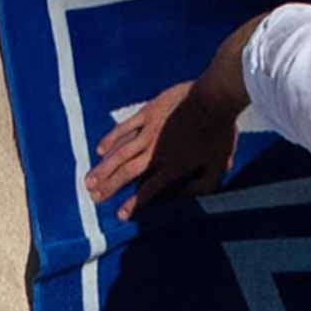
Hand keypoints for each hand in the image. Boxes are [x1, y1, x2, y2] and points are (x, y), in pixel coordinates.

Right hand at [85, 82, 237, 219]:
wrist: (215, 96)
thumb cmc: (221, 131)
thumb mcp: (218, 165)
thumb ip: (202, 186)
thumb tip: (188, 200)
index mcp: (174, 166)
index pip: (148, 190)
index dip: (133, 204)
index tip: (120, 214)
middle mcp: (156, 152)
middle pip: (127, 173)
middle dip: (109, 187)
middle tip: (93, 198)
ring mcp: (149, 131)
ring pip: (120, 153)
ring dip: (103, 168)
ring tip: (89, 181)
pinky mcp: (147, 113)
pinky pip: (124, 128)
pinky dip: (110, 139)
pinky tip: (99, 150)